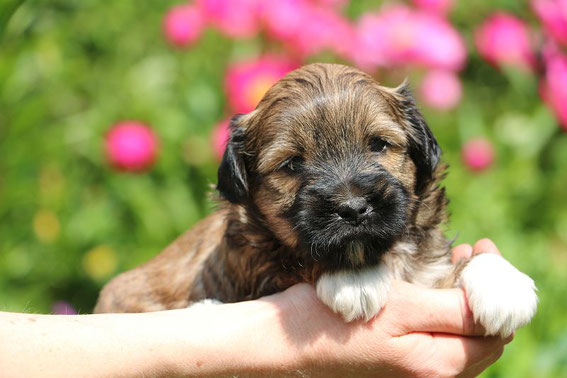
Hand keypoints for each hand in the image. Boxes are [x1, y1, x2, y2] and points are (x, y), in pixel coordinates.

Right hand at [266, 239, 508, 376]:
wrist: (288, 341)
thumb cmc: (338, 322)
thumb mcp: (400, 309)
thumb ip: (452, 311)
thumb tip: (493, 304)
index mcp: (439, 365)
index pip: (493, 329)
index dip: (497, 287)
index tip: (485, 248)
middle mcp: (432, 372)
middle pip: (481, 333)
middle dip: (485, 289)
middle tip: (474, 251)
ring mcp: (415, 365)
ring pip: (460, 332)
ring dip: (465, 295)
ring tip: (458, 260)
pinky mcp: (399, 355)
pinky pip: (438, 333)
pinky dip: (444, 306)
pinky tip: (434, 282)